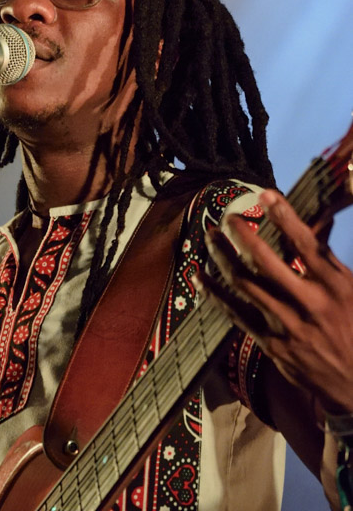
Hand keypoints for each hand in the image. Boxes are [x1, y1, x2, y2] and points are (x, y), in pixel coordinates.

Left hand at [194, 189, 352, 414]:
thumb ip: (328, 258)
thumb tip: (322, 218)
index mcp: (336, 285)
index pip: (306, 243)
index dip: (284, 216)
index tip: (265, 194)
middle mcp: (311, 303)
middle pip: (266, 261)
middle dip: (242, 235)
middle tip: (228, 217)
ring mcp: (289, 325)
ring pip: (245, 284)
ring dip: (223, 257)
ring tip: (210, 238)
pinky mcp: (273, 344)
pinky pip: (236, 314)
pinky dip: (215, 294)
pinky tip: (201, 277)